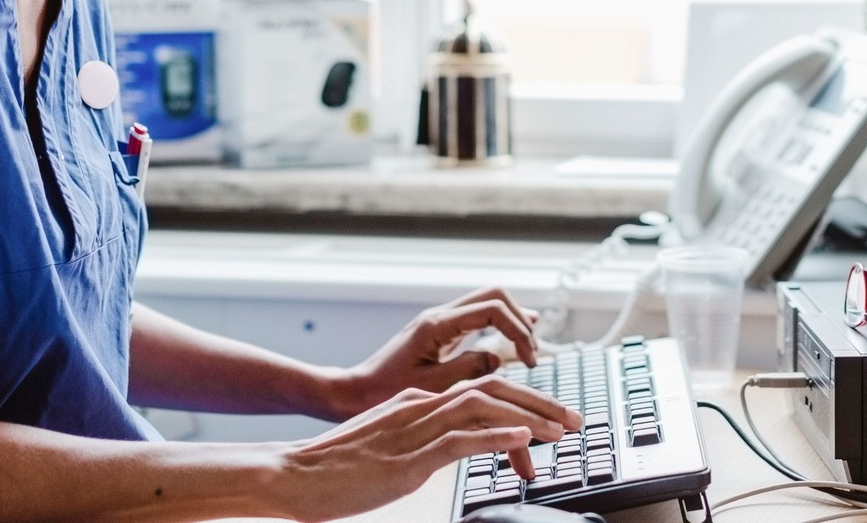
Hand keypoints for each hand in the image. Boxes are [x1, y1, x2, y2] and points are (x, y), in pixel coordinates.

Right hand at [270, 377, 580, 520]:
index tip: (552, 420)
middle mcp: (421, 406)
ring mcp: (414, 430)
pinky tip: (522, 441)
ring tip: (561, 432)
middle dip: (540, 402)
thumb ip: (422, 443)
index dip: (523, 403)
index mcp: (417, 402)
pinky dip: (495, 438)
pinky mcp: (407, 458)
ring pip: (484, 408)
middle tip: (575, 421)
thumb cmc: (335, 468)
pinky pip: (459, 440)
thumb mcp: (390, 448)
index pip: (483, 392)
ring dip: (529, 418)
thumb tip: (454, 450)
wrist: (291, 475)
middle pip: (494, 389)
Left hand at [329, 286, 542, 417]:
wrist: (356, 391)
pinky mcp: (441, 331)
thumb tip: (498, 358)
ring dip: (513, 320)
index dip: (518, 331)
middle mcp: (440, 315)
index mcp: (438, 324)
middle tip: (531, 354)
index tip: (529, 361)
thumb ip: (468, 368)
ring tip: (529, 348)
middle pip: (495, 294)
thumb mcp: (432, 386)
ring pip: (488, 301)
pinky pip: (478, 316)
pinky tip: (514, 339)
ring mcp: (441, 320)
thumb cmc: (386, 391)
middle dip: (520, 319)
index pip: (493, 309)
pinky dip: (500, 324)